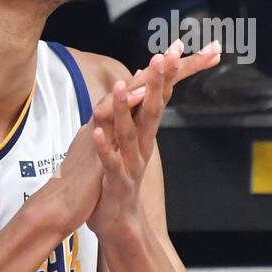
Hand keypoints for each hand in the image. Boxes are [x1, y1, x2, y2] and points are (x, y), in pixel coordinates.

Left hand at [86, 46, 180, 236]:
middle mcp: (142, 147)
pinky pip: (109, 162)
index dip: (167, 74)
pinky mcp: (115, 182)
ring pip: (128, 133)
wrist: (120, 223)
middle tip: (164, 56)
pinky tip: (95, 133)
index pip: (159, 99)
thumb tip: (144, 87)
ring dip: (123, 110)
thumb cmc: (121, 180)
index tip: (176, 48)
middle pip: (152, 110)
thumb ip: (137, 117)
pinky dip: (103, 147)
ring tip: (118, 86)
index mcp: (144, 136)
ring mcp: (130, 165)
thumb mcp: (130, 144)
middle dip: (158, 83)